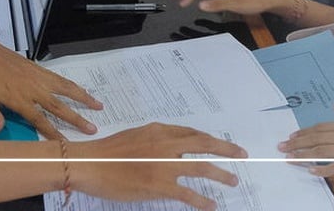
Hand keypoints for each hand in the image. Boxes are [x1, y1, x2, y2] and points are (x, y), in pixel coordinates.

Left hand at [0, 30, 103, 137]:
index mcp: (16, 98)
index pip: (39, 119)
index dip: (53, 132)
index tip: (66, 144)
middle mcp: (31, 87)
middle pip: (58, 105)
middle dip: (76, 118)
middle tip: (93, 128)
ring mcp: (36, 76)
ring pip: (64, 88)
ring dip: (82, 97)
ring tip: (98, 105)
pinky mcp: (37, 68)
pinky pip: (59, 78)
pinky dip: (72, 85)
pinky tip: (80, 90)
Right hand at [71, 123, 246, 210]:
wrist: (91, 164)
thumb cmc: (108, 152)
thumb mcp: (135, 136)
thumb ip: (156, 140)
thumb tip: (172, 148)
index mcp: (159, 130)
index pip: (192, 133)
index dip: (209, 139)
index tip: (221, 144)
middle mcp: (166, 144)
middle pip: (204, 144)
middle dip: (226, 149)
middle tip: (242, 153)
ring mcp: (164, 165)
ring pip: (202, 168)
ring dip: (221, 174)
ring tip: (233, 180)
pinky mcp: (160, 185)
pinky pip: (188, 193)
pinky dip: (202, 200)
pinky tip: (211, 206)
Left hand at [278, 105, 333, 176]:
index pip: (320, 127)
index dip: (304, 132)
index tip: (291, 136)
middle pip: (316, 138)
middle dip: (297, 142)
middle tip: (281, 147)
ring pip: (321, 151)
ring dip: (303, 155)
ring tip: (289, 157)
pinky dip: (322, 168)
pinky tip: (311, 170)